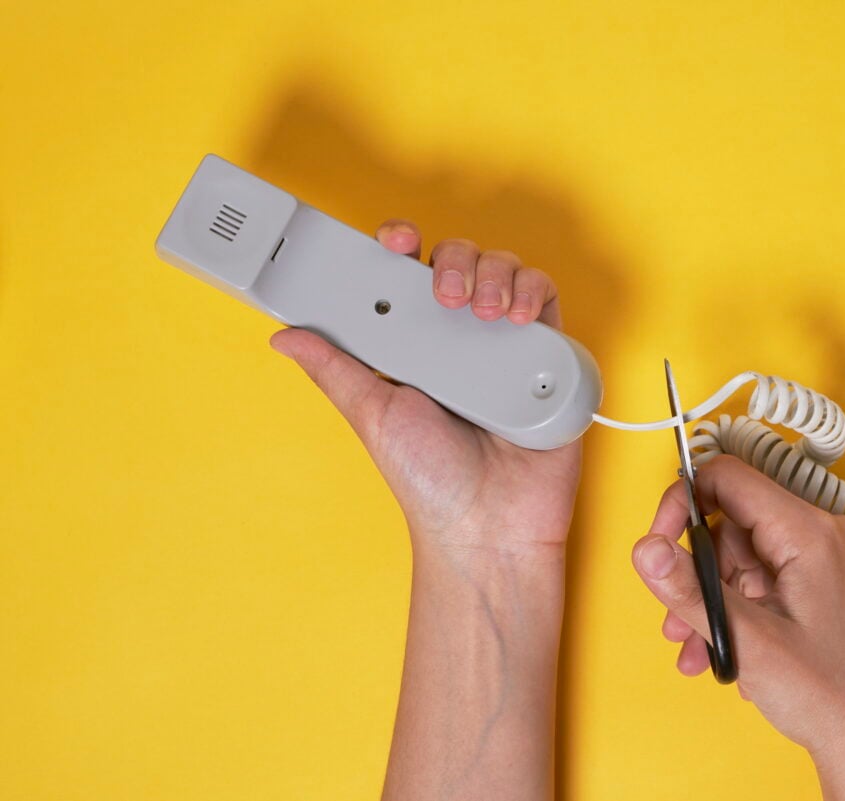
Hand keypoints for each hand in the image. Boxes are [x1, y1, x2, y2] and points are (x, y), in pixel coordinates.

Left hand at [270, 220, 581, 561]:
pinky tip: (517, 318)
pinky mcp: (546, 357)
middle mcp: (458, 338)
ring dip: (493, 273)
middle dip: (451, 259)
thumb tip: (285, 335)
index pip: (404, 276)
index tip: (394, 241)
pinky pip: (546, 301)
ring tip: (481, 312)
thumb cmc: (430, 480)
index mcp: (412, 345)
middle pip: (457, 261)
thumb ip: (334, 370)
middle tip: (442, 295)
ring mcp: (503, 345)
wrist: (487, 524)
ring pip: (503, 271)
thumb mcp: (372, 415)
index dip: (400, 246)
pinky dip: (534, 293)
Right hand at [632, 455, 844, 799]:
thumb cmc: (830, 695)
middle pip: (730, 523)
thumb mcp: (746, 639)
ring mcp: (822, 559)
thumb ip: (690, 590)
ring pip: (739, 556)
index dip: (684, 503)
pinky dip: (732, 607)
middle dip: (695, 570)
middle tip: (677, 613)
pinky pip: (758, 578)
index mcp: (812, 533)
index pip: (730, 480)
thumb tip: (647, 549)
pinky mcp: (818, 582)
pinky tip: (719, 650)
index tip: (658, 540)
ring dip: (709, 598)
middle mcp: (823, 535)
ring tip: (695, 645)